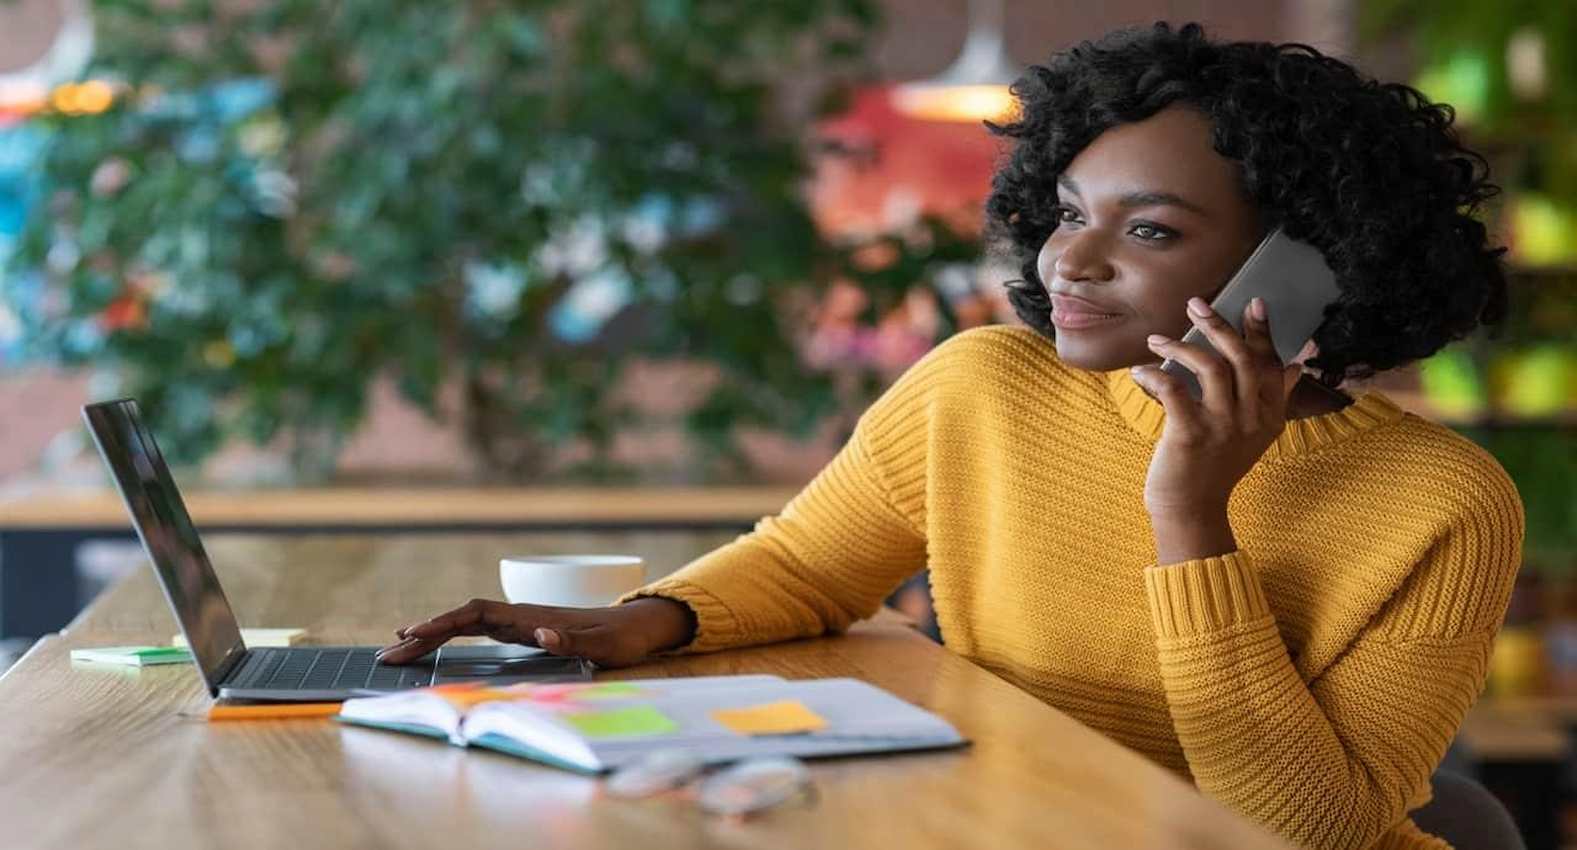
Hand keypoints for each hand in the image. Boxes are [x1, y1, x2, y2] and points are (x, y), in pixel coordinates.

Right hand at [376, 596, 695, 668]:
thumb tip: (542, 636)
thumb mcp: (604, 645)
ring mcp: (519, 622)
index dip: (443, 624)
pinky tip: (432, 645)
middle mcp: (520, 615)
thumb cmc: (622, 638)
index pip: (476, 614)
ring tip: (398, 649)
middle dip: (425, 633)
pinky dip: (451, 636)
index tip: (412, 635)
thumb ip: (575, 642)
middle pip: (462, 618)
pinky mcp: (523, 631)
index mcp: (531, 617)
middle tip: (388, 654)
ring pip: (466, 623)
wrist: (638, 626)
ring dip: (433, 634)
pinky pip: (477, 631)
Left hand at [1129, 296, 1301, 522]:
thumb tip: (1297, 366)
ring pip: (1210, 367)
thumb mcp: (1256, 435)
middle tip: (1196, 305)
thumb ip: (1275, 398)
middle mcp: (1251, 418)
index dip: (1262, 332)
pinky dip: (1153, 374)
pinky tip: (1140, 372)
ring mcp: (1222, 426)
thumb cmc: (1216, 466)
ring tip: (1157, 340)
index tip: (1254, 302)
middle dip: (1219, 325)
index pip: (1270, 364)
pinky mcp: (1190, 435)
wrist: (1192, 509)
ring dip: (1181, 346)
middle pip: (1242, 358)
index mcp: (1269, 415)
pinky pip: (1173, 389)